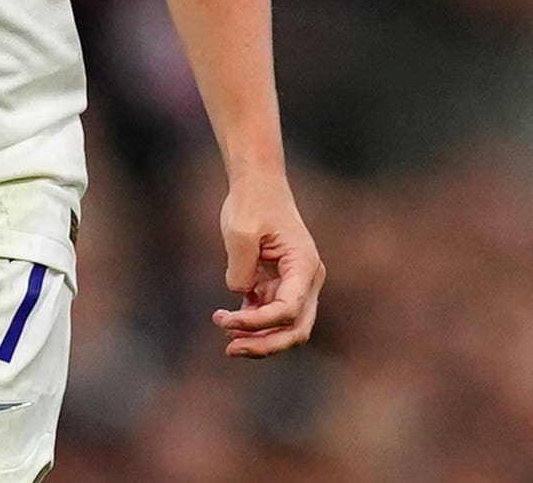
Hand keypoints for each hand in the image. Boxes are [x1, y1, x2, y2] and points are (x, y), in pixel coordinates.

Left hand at [211, 172, 323, 357]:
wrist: (257, 184)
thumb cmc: (252, 202)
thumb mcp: (240, 231)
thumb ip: (240, 269)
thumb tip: (241, 296)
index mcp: (304, 266)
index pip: (289, 310)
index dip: (258, 323)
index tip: (226, 320)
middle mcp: (306, 279)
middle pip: (295, 329)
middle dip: (265, 345)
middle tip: (231, 349)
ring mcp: (294, 284)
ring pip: (283, 326)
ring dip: (256, 337)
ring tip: (225, 334)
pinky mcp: (277, 283)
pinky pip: (269, 314)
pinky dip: (251, 323)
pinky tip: (227, 321)